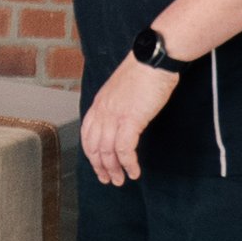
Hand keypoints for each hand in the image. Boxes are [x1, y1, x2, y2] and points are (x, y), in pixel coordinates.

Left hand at [80, 51, 182, 186]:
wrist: (154, 60)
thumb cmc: (144, 71)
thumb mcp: (122, 90)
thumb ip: (116, 105)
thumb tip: (120, 121)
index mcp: (99, 104)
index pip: (87, 135)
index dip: (91, 154)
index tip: (98, 166)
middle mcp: (103, 111)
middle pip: (94, 147)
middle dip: (100, 167)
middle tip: (108, 180)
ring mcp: (115, 115)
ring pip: (107, 151)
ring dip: (114, 169)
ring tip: (121, 180)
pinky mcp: (131, 119)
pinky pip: (124, 149)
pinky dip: (128, 163)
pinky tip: (134, 171)